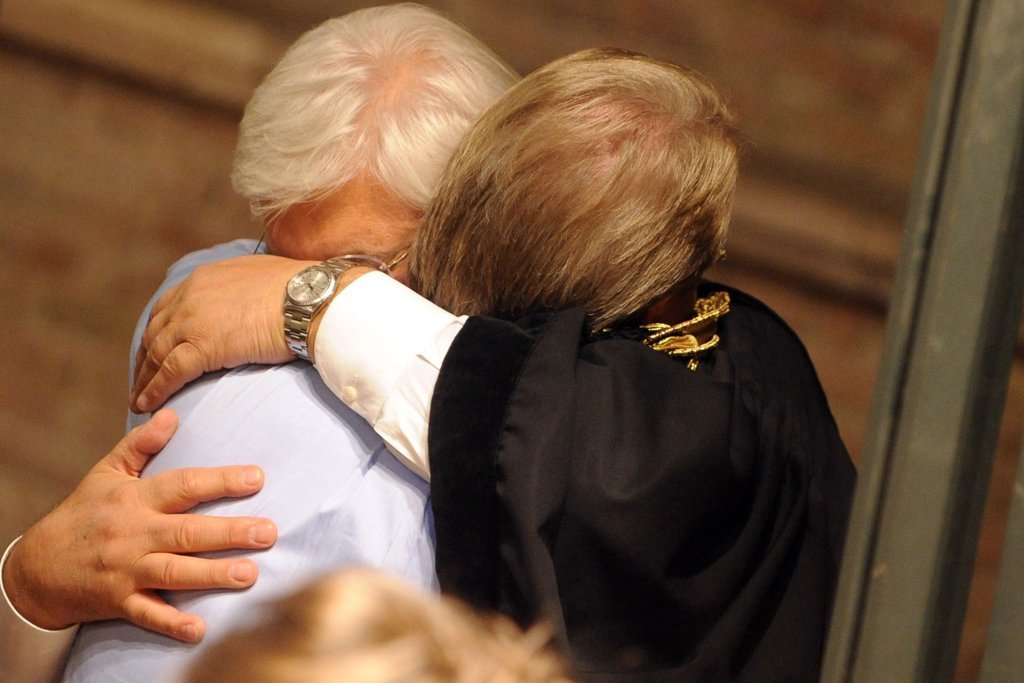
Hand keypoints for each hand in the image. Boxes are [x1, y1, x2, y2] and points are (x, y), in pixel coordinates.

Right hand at [2, 409, 277, 642]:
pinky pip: (148, 614)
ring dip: (213, 575)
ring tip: (250, 574)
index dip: (221, 481)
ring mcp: (127, 570)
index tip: (257, 477)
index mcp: (134, 499)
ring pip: (175, 573)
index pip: (183, 485)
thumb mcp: (105, 473)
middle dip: (230, 532)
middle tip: (268, 532)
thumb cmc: (81, 515)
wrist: (35, 568)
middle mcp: (133, 534)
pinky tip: (199, 629)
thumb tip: (171, 414)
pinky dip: (172, 623)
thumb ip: (141, 444)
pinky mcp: (119, 602)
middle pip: (187, 532)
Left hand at [131, 255, 314, 412]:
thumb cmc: (302, 290)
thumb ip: (247, 290)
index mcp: (205, 278)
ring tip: (139, 400)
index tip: (156, 348)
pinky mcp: (201, 346)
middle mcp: (191, 296)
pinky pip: (169, 372)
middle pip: (155, 330)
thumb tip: (257, 301)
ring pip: (156, 354)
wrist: (311, 299)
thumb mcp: (263, 278)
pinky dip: (155, 390)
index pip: (170, 307)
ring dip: (144, 379)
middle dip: (145, 357)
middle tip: (141, 378)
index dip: (160, 331)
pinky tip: (148, 405)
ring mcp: (193, 321)